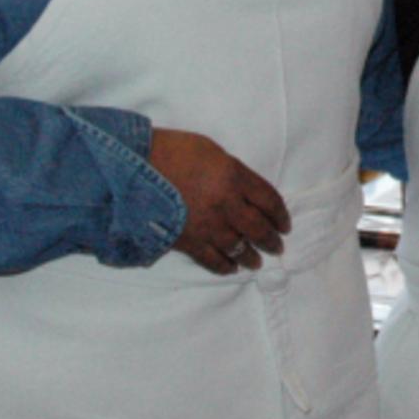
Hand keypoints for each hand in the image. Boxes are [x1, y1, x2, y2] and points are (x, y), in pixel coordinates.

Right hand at [147, 129, 290, 273]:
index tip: (285, 224)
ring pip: (238, 247)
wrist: (133, 167)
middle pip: (258, 227)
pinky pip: (211, 258)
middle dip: (271, 240)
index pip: (268, 199)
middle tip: (278, 246)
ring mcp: (207, 224)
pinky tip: (231, 268)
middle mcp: (226, 203)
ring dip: (250, 256)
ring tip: (257, 262)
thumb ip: (233, 172)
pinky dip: (224, 265)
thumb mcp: (212, 151)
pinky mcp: (187, 240)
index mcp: (235, 176)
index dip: (280, 214)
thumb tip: (244, 191)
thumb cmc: (173, 150)